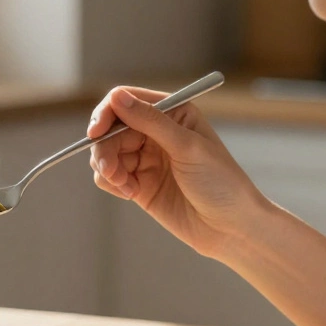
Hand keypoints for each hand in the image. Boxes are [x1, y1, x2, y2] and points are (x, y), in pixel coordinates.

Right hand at [87, 86, 266, 258]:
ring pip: (105, 153)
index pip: (126, 100)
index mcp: (172, 112)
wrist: (230, 228)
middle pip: (110, 129)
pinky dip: (112, 183)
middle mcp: (155, 131)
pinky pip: (108, 176)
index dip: (106, 113)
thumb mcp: (187, 147)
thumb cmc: (220, 182)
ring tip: (126, 186)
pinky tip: (131, 194)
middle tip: (111, 171)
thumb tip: (117, 98)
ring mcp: (145, 158)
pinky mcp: (138, 183)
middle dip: (105, 149)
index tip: (95, 133)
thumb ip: (151, 121)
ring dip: (108, 169)